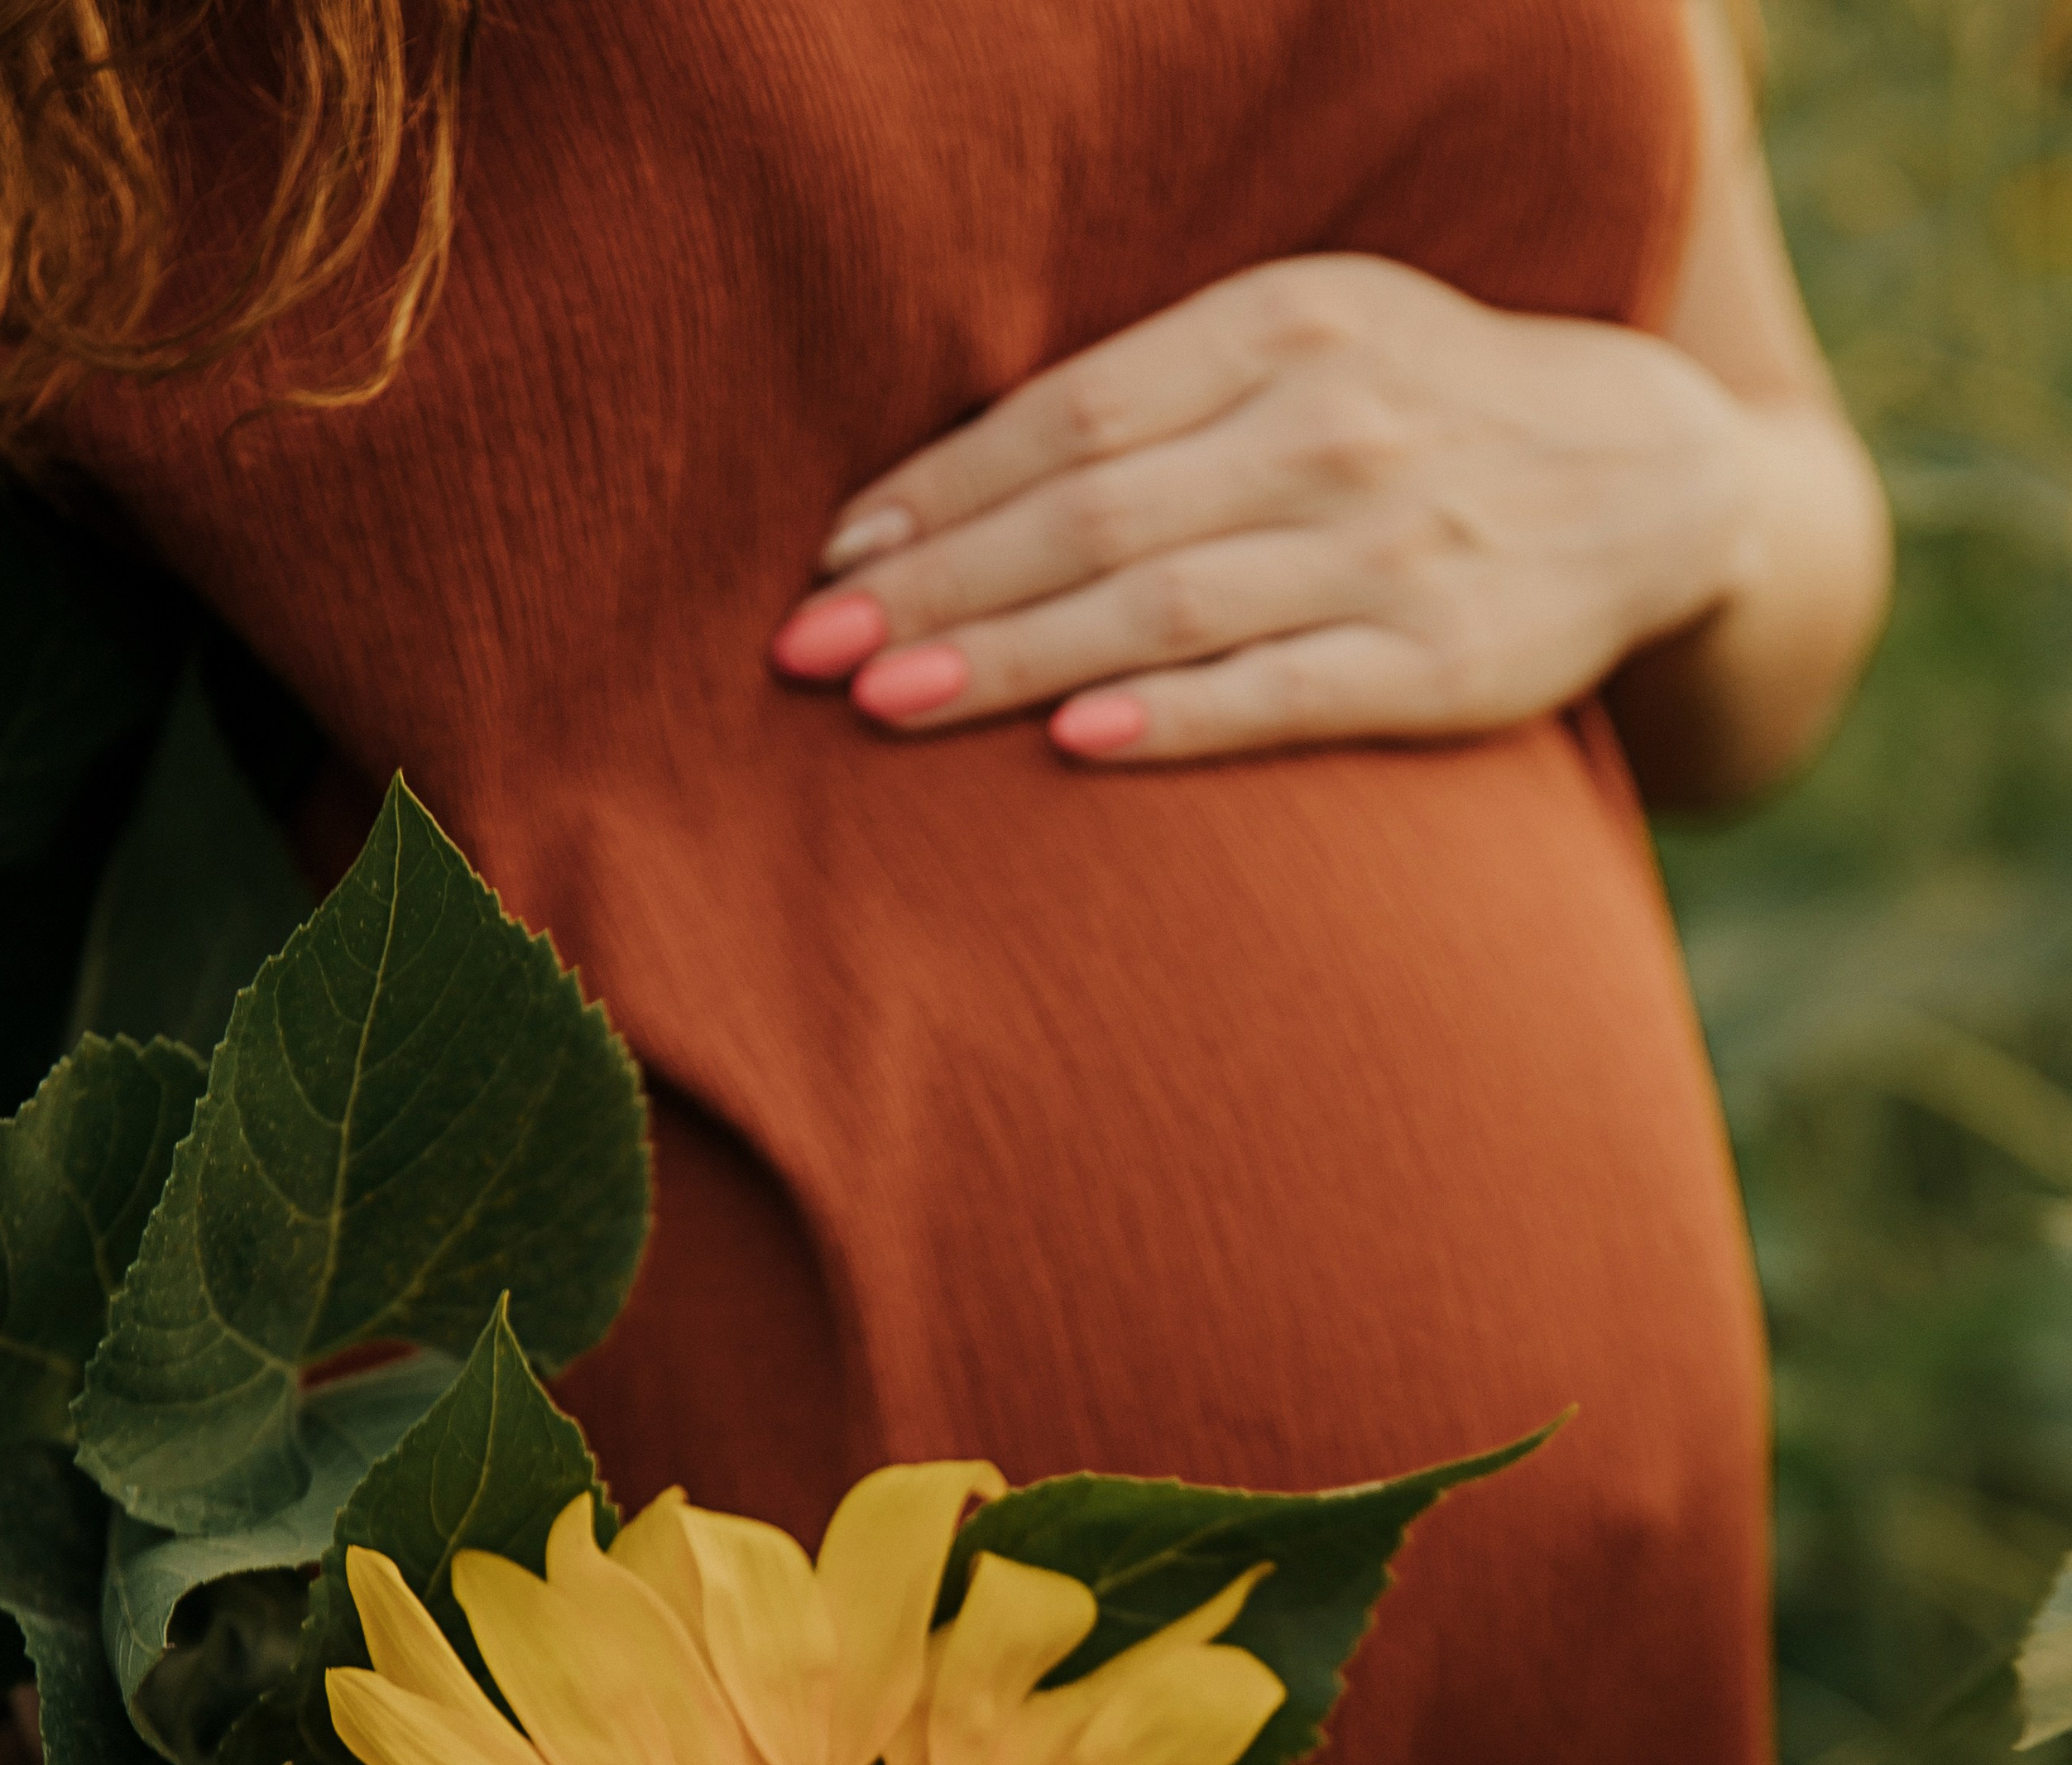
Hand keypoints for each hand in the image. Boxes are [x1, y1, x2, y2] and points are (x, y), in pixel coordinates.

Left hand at [769, 254, 1762, 763]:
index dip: (939, 493)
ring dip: (1015, 658)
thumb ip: (1155, 401)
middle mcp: (1331, 423)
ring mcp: (1390, 545)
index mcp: (1281, 325)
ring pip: (1163, 605)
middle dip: (938, 588)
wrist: (1649, 478)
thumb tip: (946, 488)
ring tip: (892, 704)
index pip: (1069, 415)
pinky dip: (1176, 717)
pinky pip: (1282, 693)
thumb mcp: (1303, 350)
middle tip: (810, 656)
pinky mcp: (1441, 661)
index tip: (832, 563)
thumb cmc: (1419, 416)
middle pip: (1091, 513)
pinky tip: (1077, 742)